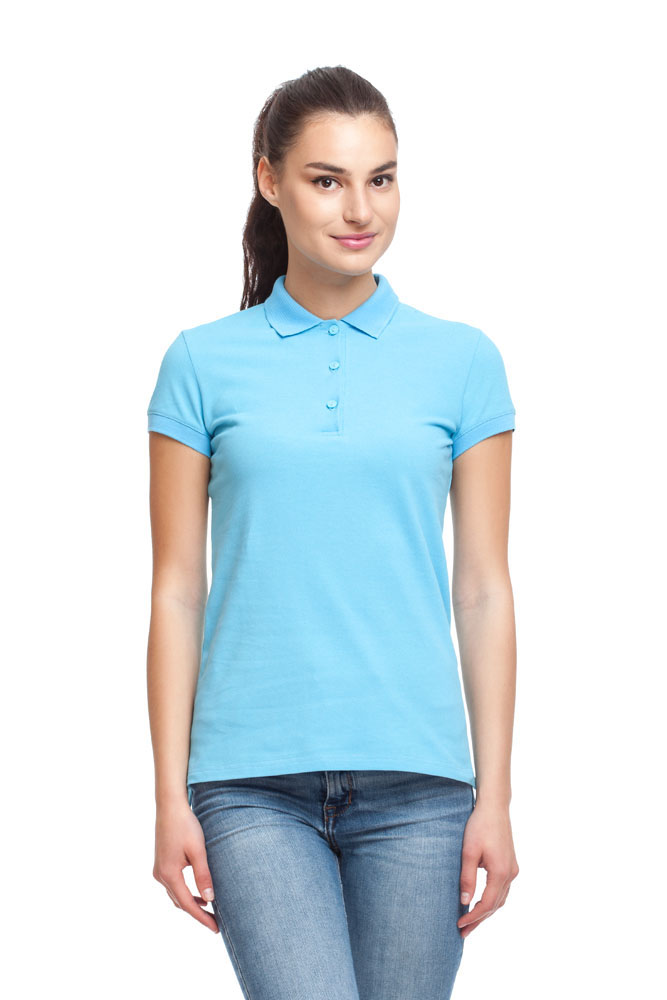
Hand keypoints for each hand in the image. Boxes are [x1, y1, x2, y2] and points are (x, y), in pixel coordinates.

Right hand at [153, 798, 218, 933]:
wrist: (170, 807)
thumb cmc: (185, 826)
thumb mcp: (198, 851)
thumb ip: (203, 875)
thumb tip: (210, 900)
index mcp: (169, 874)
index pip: (188, 904)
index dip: (202, 918)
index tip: (216, 929)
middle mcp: (160, 876)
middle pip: (180, 902)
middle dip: (197, 914)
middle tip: (215, 923)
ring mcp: (159, 870)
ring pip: (176, 895)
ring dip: (191, 903)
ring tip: (209, 910)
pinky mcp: (161, 863)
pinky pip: (173, 886)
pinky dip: (185, 892)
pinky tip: (198, 891)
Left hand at [457, 800, 518, 938]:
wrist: (494, 807)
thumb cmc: (479, 826)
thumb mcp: (468, 852)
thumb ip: (467, 878)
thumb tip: (465, 902)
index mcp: (501, 873)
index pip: (487, 904)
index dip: (473, 917)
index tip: (459, 924)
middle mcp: (510, 874)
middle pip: (495, 905)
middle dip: (479, 919)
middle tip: (463, 932)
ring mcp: (512, 869)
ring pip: (501, 899)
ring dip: (487, 911)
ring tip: (471, 922)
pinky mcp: (510, 863)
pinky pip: (502, 889)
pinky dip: (492, 899)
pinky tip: (482, 902)